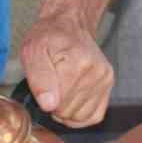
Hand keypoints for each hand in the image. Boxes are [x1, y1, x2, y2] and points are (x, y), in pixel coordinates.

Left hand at [20, 11, 112, 126]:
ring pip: (82, 117)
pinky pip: (95, 115)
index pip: (58, 105)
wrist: (68, 25)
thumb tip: (48, 104)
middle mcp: (95, 72)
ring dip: (68, 110)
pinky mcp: (108, 84)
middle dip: (56, 105)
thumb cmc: (48, 37)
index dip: (45, 101)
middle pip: (69, 112)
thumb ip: (38, 79)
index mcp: (76, 63)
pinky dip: (81, 114)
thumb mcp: (33, 52)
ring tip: (61, 91)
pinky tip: (72, 100)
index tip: (43, 88)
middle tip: (51, 87)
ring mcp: (104, 79)